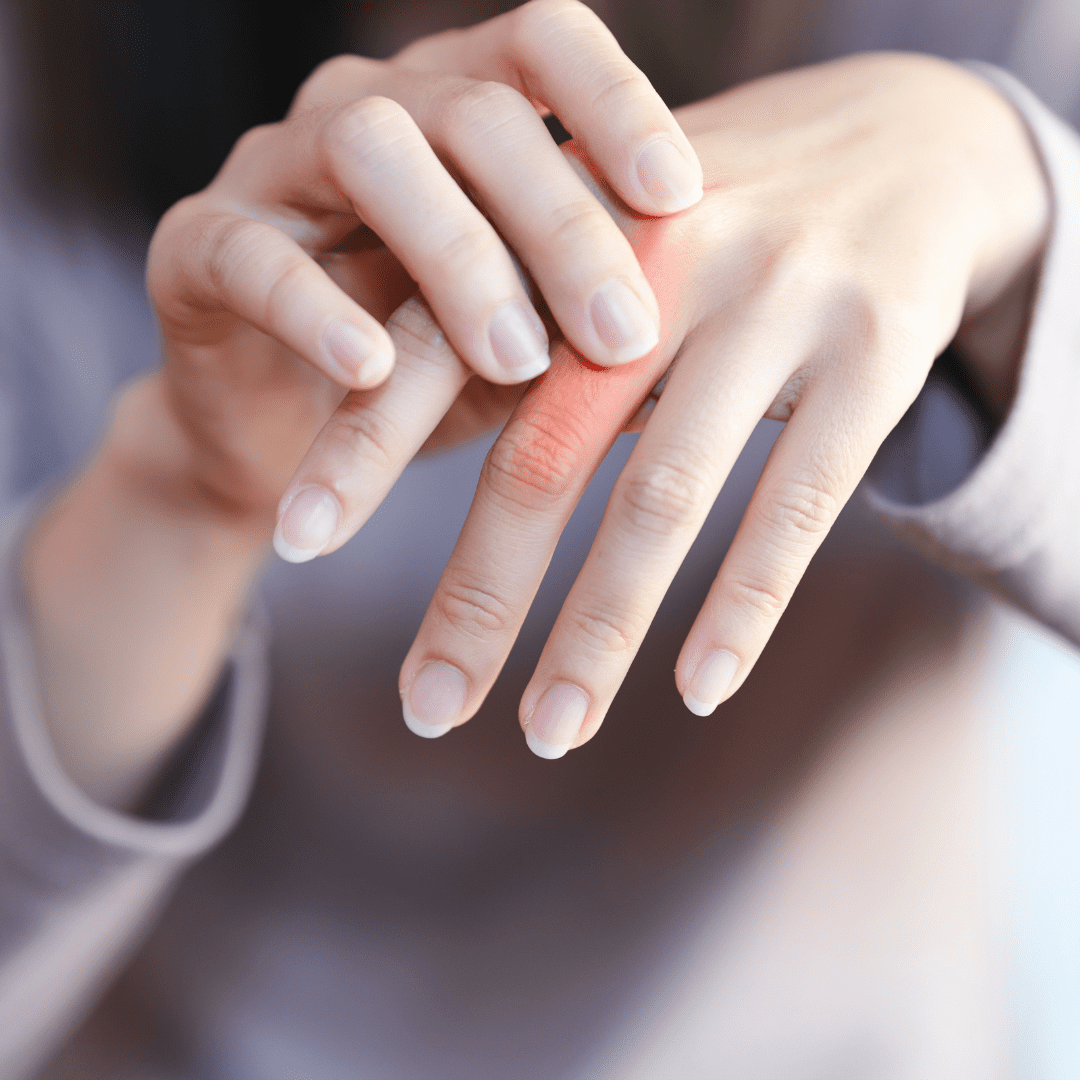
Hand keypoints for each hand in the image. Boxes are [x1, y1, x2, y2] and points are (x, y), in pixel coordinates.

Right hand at [24, 0, 702, 805]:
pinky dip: (314, 309)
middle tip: (625, 333)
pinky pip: (249, 252)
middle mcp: (368, 109)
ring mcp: (274, 167)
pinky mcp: (198, 248)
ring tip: (516, 362)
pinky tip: (373, 369)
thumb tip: (719, 321)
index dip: (614, 102)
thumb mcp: (532, 341)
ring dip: (457, 259)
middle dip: (559, 221)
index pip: (541, 45)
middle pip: (472, 109)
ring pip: (368, 151)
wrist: (300, 447)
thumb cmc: (440, 382)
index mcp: (456, 108)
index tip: (684, 194)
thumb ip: (589, 311)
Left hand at [360, 53, 1044, 752]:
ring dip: (600, 633)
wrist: (909, 141)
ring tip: (551, 734)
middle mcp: (662, 264)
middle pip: (543, 454)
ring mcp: (776, 305)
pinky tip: (701, 692)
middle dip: (477, 596)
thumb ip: (516, 320)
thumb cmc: (719, 221)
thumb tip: (388, 431)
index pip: (440, 346)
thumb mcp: (609, 245)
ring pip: (664, 499)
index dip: (361, 447)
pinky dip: (743, 605)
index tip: (291, 544)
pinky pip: (798, 503)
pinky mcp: (878, 354)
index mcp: (569, 233)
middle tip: (424, 712)